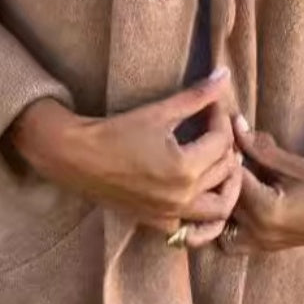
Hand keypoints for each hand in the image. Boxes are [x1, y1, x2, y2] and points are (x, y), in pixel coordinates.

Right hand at [9, 68, 242, 247]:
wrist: (77, 158)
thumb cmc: (116, 131)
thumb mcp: (160, 111)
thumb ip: (196, 96)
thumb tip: (225, 75)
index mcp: (185, 168)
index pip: (222, 141)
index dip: (221, 118)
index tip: (212, 106)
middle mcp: (183, 197)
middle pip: (225, 170)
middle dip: (225, 145)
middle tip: (215, 127)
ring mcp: (171, 215)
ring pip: (220, 207)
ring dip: (226, 184)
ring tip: (218, 162)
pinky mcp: (159, 223)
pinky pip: (195, 229)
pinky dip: (206, 214)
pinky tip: (202, 192)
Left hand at [219, 119, 303, 253]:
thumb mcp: (293, 164)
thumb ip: (260, 148)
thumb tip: (234, 123)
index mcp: (267, 210)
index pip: (231, 178)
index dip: (225, 156)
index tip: (224, 140)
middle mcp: (259, 232)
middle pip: (223, 200)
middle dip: (219, 177)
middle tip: (223, 156)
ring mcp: (261, 244)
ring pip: (222, 222)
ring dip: (221, 200)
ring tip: (227, 179)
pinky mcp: (264, 248)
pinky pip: (232, 238)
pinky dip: (227, 221)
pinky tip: (234, 199)